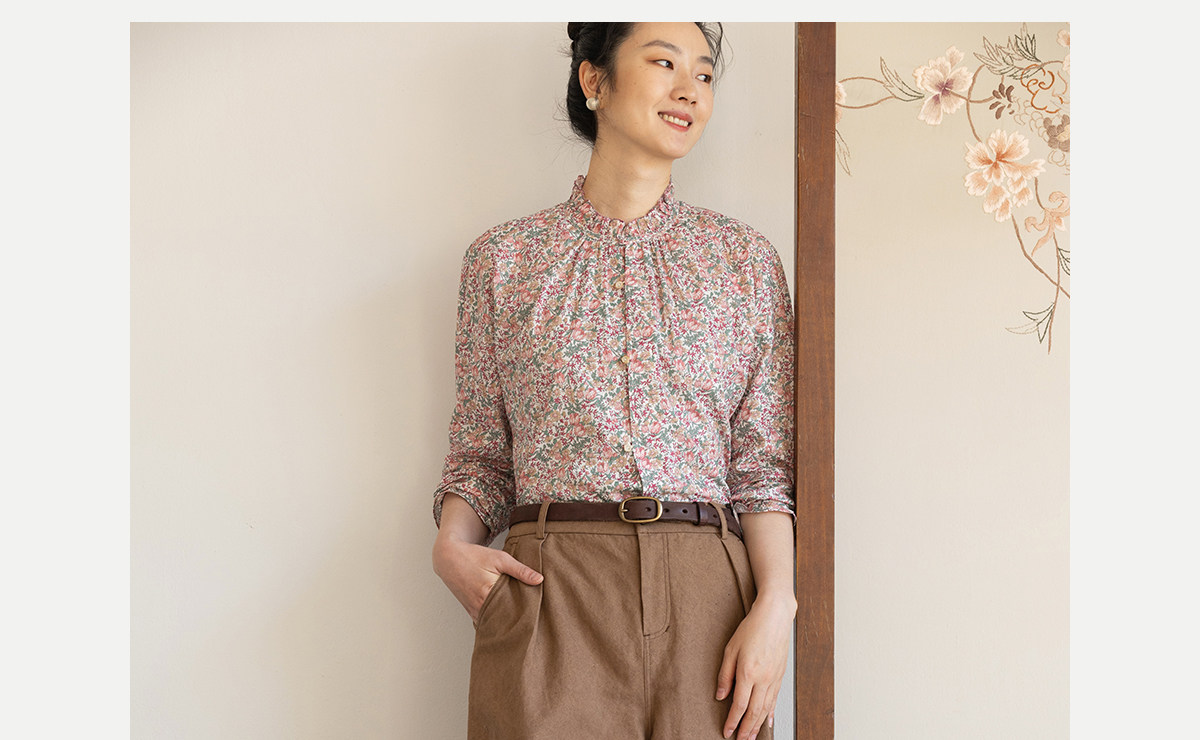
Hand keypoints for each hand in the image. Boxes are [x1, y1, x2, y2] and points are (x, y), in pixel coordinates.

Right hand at [432, 533, 543, 623]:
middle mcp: (480, 606)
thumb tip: (540, 580)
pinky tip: (506, 619)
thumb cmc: (475, 556)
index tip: (536, 613)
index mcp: (488, 592)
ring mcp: (474, 611)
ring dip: (506, 621)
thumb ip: (520, 570)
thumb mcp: (500, 559)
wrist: (449, 558)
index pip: (513, 609)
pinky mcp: (471, 612)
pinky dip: (496, 621)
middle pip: (505, 619)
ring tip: (521, 621)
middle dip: (517, 619)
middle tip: (532, 620)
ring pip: (495, 623)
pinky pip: (486, 622)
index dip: (525, 611)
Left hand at [715, 595, 795, 739]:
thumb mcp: (730, 649)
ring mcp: (774, 678)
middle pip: (754, 712)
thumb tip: (721, 695)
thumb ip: (725, 674)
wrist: (775, 616)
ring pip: (766, 708)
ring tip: (752, 736)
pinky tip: (767, 721)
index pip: (739, 705)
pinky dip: (770, 713)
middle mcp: (764, 679)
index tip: (726, 732)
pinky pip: (775, 699)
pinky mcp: (780, 675)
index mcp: (748, 672)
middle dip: (746, 729)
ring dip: (758, 725)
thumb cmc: (752, 628)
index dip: (732, 721)